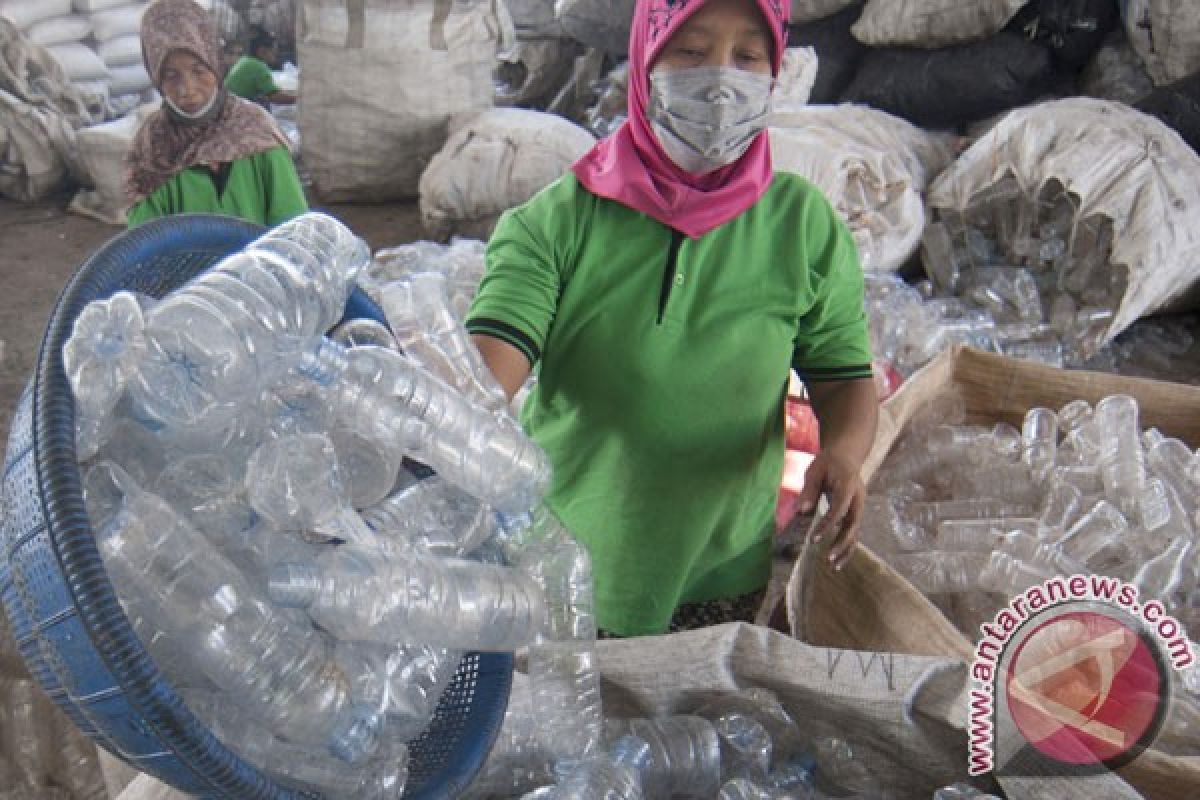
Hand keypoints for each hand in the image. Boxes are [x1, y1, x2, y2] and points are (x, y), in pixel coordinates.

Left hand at [795, 449, 864, 570]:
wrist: (847, 457)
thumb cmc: (828, 463)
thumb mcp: (815, 470)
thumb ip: (809, 490)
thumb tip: (802, 511)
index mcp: (848, 486)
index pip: (839, 510)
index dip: (827, 526)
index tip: (813, 539)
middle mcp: (858, 499)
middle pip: (853, 524)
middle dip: (841, 543)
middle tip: (828, 558)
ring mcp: (859, 507)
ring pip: (856, 532)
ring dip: (846, 549)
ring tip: (834, 566)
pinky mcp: (855, 514)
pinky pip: (853, 533)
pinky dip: (847, 547)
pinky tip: (838, 562)